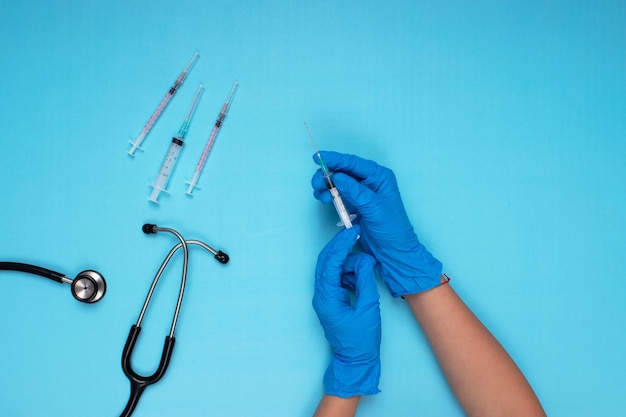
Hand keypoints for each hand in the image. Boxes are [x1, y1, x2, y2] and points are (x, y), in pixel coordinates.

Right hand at [312, 151, 441, 296]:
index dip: (335, 159)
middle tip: (317, 183)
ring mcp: (360, 192)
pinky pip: (337, 194)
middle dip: (327, 174)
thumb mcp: (374, 208)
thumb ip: (356, 192)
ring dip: (326, 186)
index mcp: (379, 176)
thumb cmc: (391, 229)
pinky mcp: (353, 204)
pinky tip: (325, 199)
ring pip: (337, 182)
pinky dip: (328, 195)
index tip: (318, 158)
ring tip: (322, 195)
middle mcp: (369, 181)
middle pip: (343, 170)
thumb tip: (337, 177)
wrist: (392, 251)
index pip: (353, 163)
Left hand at [313, 225, 380, 396]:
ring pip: (333, 268)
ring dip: (348, 262)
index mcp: (326, 297)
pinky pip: (338, 278)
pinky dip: (349, 272)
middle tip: (355, 235)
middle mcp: (322, 295)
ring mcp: (326, 297)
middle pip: (326, 262)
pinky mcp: (332, 299)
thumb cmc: (361, 339)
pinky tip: (361, 276)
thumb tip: (364, 260)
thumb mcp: (368, 308)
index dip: (341, 245)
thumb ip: (364, 281)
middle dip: (340, 247)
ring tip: (366, 266)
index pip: (330, 263)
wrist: (356, 360)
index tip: (353, 233)